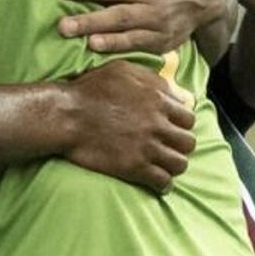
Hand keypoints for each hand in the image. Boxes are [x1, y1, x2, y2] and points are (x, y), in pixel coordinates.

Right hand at [46, 59, 194, 192]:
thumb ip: (153, 79)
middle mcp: (157, 125)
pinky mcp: (134, 167)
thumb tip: (176, 92)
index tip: (173, 129)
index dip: (181, 124)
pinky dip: (163, 184)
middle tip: (170, 147)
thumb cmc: (89, 89)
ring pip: (179, 163)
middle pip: (188, 142)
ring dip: (174, 165)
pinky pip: (162, 181)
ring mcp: (147, 147)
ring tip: (165, 165)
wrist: (66, 115)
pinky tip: (159, 184)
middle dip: (181, 145)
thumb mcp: (123, 70)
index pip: (188, 118)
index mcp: (157, 100)